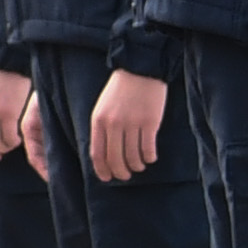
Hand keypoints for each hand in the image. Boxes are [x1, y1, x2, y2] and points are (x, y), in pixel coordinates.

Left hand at [90, 66, 168, 184]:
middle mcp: (114, 124)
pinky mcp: (150, 122)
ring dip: (136, 166)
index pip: (97, 153)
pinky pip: (148, 149)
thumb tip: (105, 155)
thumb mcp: (103, 107)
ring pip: (133, 157)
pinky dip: (149, 157)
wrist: (140, 69)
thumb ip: (102, 128)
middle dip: (120, 172)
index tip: (107, 178)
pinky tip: (150, 158)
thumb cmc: (120, 89)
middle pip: (115, 159)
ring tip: (139, 166)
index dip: (102, 170)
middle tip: (125, 175)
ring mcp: (132, 123)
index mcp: (98, 121)